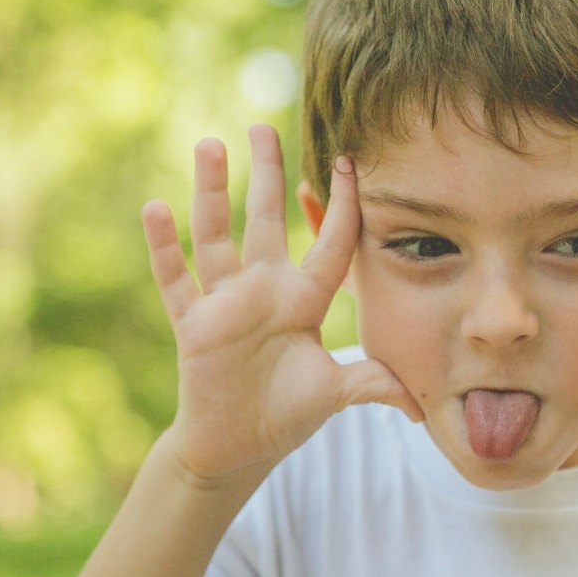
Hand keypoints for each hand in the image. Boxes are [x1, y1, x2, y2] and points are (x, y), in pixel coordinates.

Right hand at [142, 125, 420, 488]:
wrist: (237, 449)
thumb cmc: (286, 414)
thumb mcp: (336, 393)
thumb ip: (374, 385)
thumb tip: (421, 405)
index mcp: (303, 299)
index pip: (329, 243)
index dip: (340, 206)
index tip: (347, 161)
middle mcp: (264, 290)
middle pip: (266, 220)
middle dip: (267, 174)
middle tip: (262, 127)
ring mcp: (226, 303)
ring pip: (217, 236)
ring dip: (213, 192)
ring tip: (210, 145)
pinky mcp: (193, 325)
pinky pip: (176, 279)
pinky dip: (164, 247)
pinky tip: (156, 208)